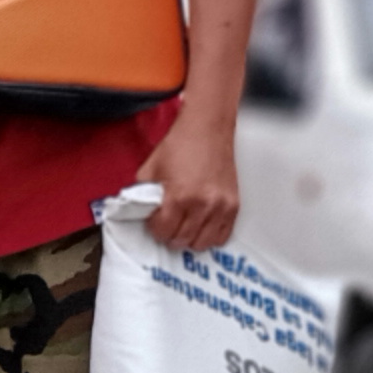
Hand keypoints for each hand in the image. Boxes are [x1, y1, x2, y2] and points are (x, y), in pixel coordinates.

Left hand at [139, 108, 239, 252]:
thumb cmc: (180, 146)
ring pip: (202, 243)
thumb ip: (143, 194)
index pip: (163, 231)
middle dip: (170, 235)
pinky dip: (210, 236)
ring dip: (190, 239)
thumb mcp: (151, 169)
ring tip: (184, 227)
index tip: (154, 221)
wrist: (208, 130)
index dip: (155, 228)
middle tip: (167, 225)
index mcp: (179, 196)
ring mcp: (220, 207)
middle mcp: (202, 205)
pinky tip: (201, 227)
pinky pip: (222, 236)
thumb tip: (139, 213)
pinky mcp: (233, 206)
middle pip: (182, 240)